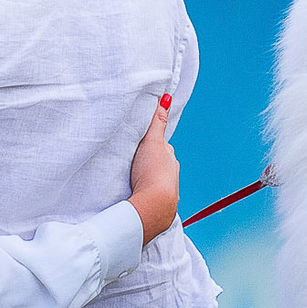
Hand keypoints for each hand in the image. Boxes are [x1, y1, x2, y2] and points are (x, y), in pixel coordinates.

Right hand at [127, 95, 178, 242]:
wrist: (154, 206)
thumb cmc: (152, 172)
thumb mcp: (152, 142)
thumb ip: (157, 122)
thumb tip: (166, 99)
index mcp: (170, 159)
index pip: (161, 148)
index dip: (151, 145)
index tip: (141, 146)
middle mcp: (172, 175)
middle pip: (160, 164)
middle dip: (149, 163)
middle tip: (134, 162)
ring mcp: (168, 192)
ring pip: (157, 181)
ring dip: (148, 180)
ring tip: (134, 179)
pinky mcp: (161, 208)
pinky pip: (154, 197)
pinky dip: (147, 195)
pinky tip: (139, 196)